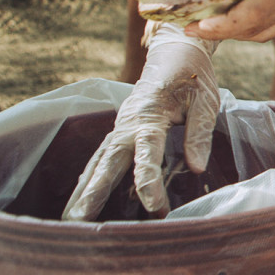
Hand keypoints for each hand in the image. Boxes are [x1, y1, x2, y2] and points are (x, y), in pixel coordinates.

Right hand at [64, 26, 219, 220]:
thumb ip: (199, 134)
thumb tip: (196, 168)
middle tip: (78, 221)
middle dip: (93, 193)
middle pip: (107, 162)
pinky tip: (79, 201)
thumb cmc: (192, 78)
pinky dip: (89, 178)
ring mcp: (119, 128)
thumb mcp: (205, 101)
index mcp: (150, 116)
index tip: (155, 209)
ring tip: (69, 221)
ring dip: (83, 191)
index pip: (146, 154)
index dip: (149, 182)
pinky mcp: (118, 131)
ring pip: (98, 162)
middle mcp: (127, 124)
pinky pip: (101, 158)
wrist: (176, 52)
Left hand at [183, 0, 274, 43]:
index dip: (223, 25)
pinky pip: (272, 27)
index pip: (252, 14)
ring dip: (234, 33)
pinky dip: (250, 28)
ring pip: (262, 33)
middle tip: (189, 27)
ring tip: (207, 26)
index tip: (197, 25)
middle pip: (252, 30)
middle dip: (219, 33)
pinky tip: (233, 18)